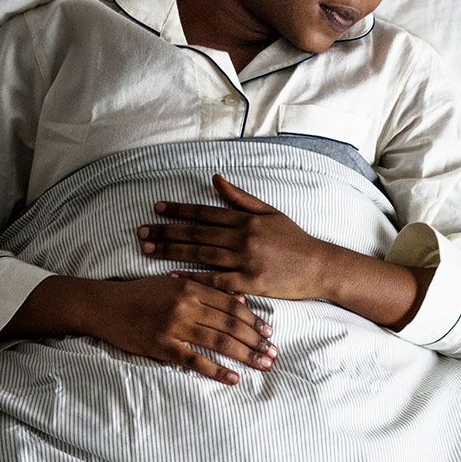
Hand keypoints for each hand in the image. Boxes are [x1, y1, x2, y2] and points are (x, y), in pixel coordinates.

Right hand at [3, 274, 276, 385]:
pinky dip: (216, 371)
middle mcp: (186, 305)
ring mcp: (174, 327)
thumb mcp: (173, 284)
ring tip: (263, 364)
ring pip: (218, 342)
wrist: (104, 306)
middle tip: (274, 352)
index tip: (269, 331)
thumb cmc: (141, 294)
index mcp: (191, 287)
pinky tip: (233, 379)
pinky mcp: (161, 347)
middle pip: (230, 324)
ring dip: (244, 355)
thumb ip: (204, 290)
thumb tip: (238, 301)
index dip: (253, 319)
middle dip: (255, 340)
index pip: (231, 305)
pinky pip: (194, 361)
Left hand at [137, 174, 334, 300]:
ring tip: (148, 250)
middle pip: (197, 233)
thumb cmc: (294, 239)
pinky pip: (216, 280)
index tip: (156, 208)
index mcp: (246, 219)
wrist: (319, 266)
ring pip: (201, 254)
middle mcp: (243, 237)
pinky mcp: (250, 283)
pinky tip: (173, 277)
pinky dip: (194, 278)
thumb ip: (241, 198)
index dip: (179, 209)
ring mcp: (245, 260)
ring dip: (172, 252)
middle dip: (166, 231)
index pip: (205, 212)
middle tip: (140, 231)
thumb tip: (216, 179)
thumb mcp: (270, 212)